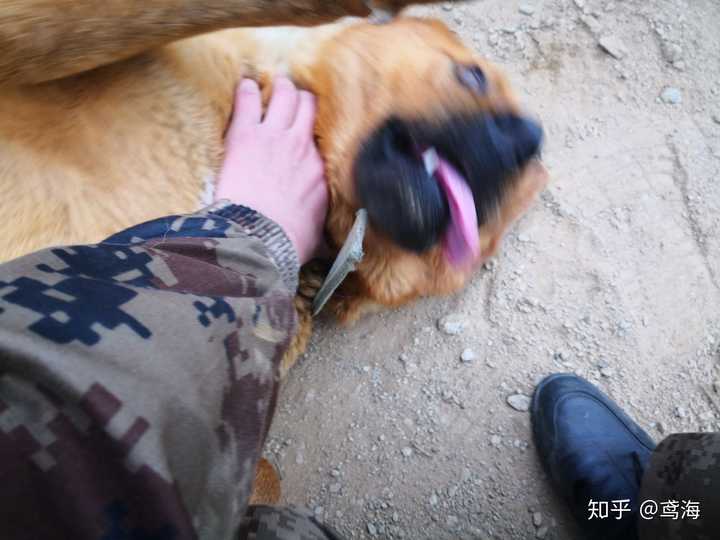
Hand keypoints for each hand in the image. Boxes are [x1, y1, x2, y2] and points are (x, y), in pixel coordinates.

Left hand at [216, 77, 327, 264]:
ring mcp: (274, 137)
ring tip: (275, 84)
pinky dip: (247, 91)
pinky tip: (245, 86)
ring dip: (280, 88)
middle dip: (301, 98)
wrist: (261, 239)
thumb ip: (322, 230)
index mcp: (320, 170)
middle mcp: (302, 147)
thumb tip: (328, 246)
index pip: (324, 137)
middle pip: (308, 107)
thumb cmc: (288, 242)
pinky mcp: (245, 135)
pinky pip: (248, 101)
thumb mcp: (317, 236)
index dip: (316, 129)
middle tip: (293, 96)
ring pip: (285, 95)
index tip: (310, 128)